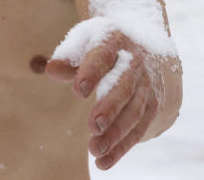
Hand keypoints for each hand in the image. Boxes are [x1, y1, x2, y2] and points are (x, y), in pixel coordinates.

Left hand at [45, 32, 161, 169]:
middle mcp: (136, 63)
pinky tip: (104, 162)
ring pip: (135, 112)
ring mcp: (147, 86)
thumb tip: (51, 71)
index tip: (78, 91)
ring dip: (116, 134)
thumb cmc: (101, 46)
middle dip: (110, 107)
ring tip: (95, 150)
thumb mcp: (84, 42)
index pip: (104, 56)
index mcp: (115, 41)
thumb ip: (67, 57)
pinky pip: (139, 129)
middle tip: (93, 126)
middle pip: (125, 87)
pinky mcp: (152, 106)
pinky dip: (122, 148)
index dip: (92, 73)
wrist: (142, 44)